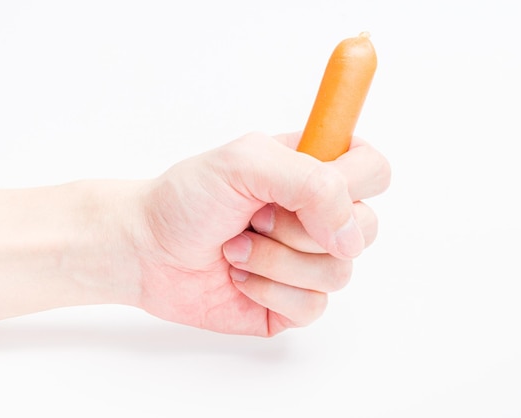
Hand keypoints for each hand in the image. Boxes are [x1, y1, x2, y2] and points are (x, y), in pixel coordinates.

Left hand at [130, 132, 389, 335]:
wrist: (146, 249)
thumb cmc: (187, 199)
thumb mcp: (246, 162)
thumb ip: (313, 182)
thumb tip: (351, 234)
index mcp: (313, 171)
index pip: (374, 169)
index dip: (354, 181)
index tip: (311, 187)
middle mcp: (317, 216)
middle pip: (365, 227)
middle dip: (301, 227)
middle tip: (256, 217)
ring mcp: (308, 260)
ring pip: (339, 271)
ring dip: (278, 260)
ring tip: (238, 248)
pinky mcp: (293, 300)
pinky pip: (314, 305)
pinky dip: (270, 290)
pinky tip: (240, 277)